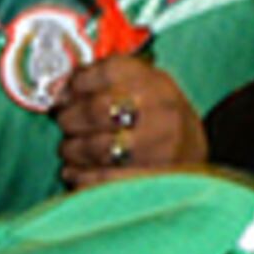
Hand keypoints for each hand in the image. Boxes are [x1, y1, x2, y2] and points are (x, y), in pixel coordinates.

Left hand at [56, 54, 204, 187]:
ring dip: (72, 149)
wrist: (194, 155)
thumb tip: (60, 90)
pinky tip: (75, 172)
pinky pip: (102, 180)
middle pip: (97, 110)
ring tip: (70, 149)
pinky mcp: (150, 182)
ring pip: (96, 147)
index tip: (67, 92)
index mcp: (157, 84)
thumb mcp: (144, 86)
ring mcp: (158, 150)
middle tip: (65, 122)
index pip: (109, 72)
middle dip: (69, 118)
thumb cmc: (159, 118)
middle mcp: (161, 114)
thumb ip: (105, 81)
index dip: (79, 82)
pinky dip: (80, 176)